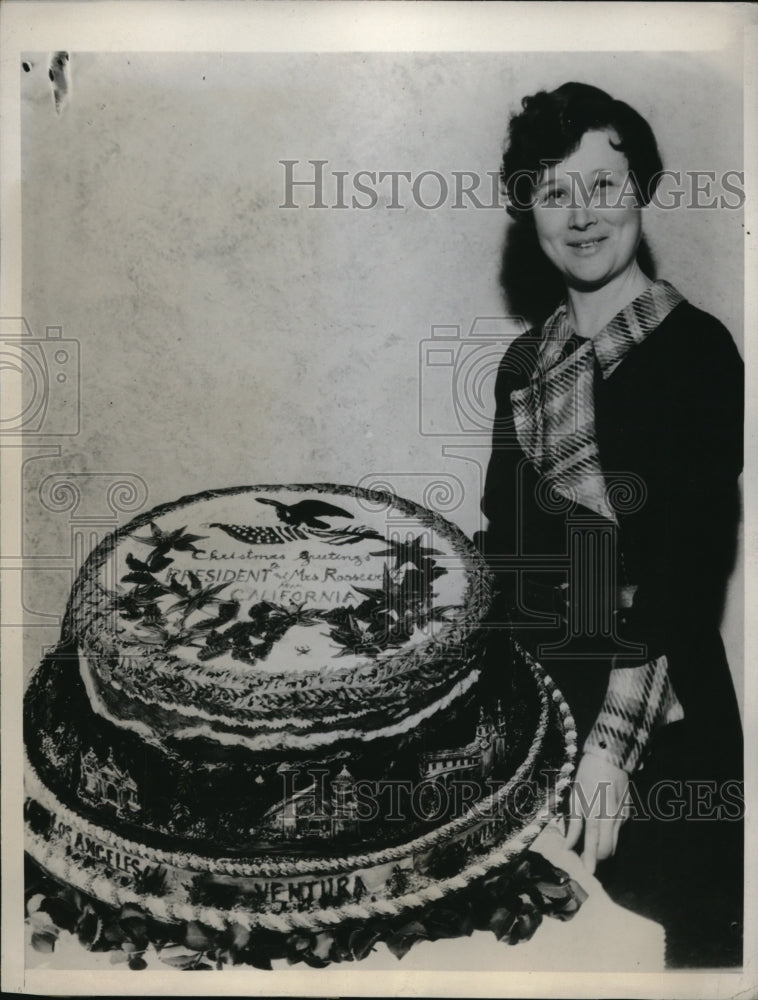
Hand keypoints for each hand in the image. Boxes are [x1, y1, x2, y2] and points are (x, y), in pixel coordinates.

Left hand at [564, 752, 629, 873]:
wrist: (611, 758)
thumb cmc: (587, 775)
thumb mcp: (575, 797)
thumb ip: (574, 824)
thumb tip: (568, 846)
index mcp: (595, 812)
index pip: (593, 843)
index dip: (590, 860)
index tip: (588, 874)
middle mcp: (611, 817)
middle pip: (607, 849)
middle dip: (597, 857)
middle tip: (585, 857)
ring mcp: (622, 816)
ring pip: (615, 843)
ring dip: (604, 848)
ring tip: (592, 844)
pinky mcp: (628, 813)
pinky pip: (618, 832)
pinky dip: (609, 835)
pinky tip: (602, 824)